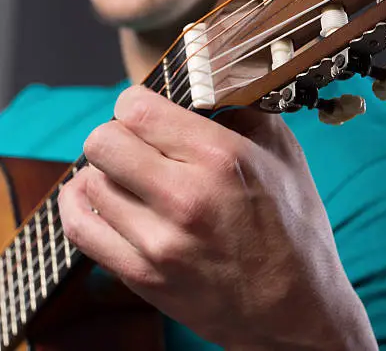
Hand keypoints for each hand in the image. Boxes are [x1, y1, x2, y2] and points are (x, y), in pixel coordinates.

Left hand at [58, 86, 376, 349]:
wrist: (296, 311)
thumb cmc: (293, 226)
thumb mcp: (284, 153)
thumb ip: (239, 110)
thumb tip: (202, 84)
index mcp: (221, 159)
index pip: (136, 109)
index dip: (133, 101)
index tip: (142, 108)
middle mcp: (185, 199)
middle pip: (103, 142)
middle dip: (115, 132)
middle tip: (134, 140)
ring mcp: (159, 243)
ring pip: (89, 181)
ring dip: (105, 170)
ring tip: (127, 173)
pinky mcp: (142, 277)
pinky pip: (80, 228)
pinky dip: (79, 203)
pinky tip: (97, 194)